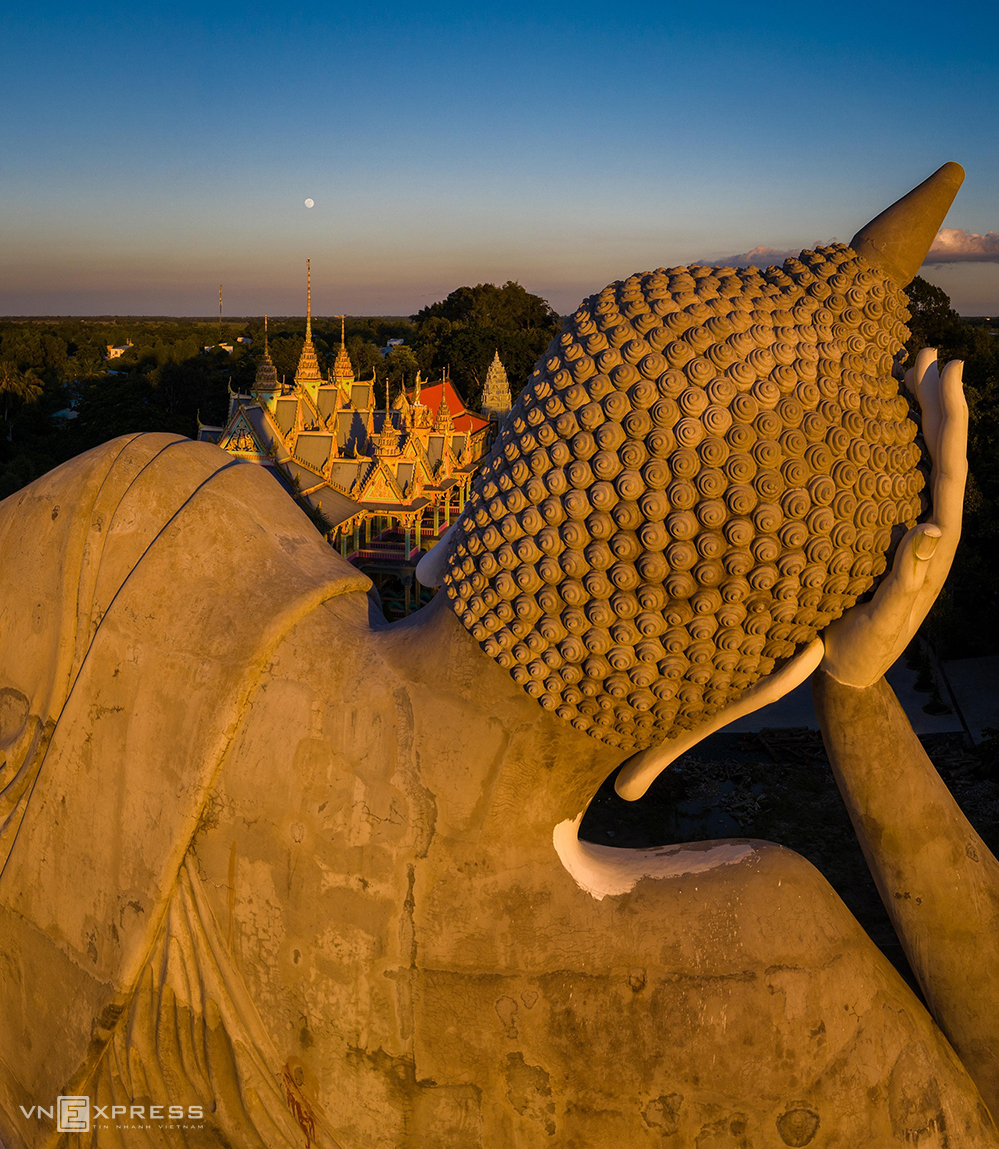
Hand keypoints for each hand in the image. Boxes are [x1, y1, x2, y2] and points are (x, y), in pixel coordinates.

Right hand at [820, 350, 967, 688]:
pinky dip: (883, 442)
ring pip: (915, 458)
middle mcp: (927, 524)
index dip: (950, 417)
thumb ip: (910, 578)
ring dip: (913, 414)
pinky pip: (887, 475)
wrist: (847, 667)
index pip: (949, 467)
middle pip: (938, 451)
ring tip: (906, 370)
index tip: (948, 370)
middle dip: (935, 401)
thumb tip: (934, 528)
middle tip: (925, 354)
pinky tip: (871, 423)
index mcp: (937, 540)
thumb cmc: (864, 648)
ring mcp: (903, 525)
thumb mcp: (887, 618)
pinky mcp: (878, 529)